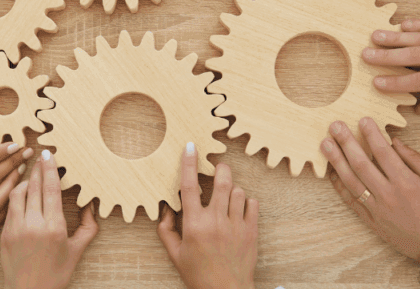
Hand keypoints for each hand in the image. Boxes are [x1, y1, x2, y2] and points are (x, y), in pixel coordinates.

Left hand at [1, 150, 98, 288]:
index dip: (51, 169)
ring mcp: (16, 228)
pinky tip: (20, 190)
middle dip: (38, 168)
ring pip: (18, 193)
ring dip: (25, 179)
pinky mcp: (3, 234)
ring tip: (31, 172)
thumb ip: (87, 227)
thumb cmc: (55, 275)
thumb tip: (90, 207)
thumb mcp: (76, 251)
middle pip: (35, 186)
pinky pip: (9, 206)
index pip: (51, 189)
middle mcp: (34, 224)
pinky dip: (15, 195)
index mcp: (54, 227)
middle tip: (40, 154)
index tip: (50, 154)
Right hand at [157, 143, 256, 288]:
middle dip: (219, 168)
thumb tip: (166, 208)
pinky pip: (252, 203)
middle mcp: (215, 220)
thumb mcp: (175, 253)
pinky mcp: (251, 231)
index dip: (189, 163)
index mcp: (194, 224)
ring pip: (238, 190)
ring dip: (232, 188)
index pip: (189, 185)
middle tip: (217, 167)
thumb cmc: (198, 274)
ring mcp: (235, 225)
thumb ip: (166, 229)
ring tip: (227, 196)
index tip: (191, 146)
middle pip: (221, 181)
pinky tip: (239, 208)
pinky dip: (246, 201)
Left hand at [321, 118, 419, 261]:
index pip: (383, 151)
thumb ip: (415, 159)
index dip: (371, 133)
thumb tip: (395, 141)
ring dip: (336, 161)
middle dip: (346, 142)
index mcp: (407, 182)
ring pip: (351, 181)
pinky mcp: (372, 221)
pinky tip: (332, 173)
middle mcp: (389, 194)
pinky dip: (340, 187)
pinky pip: (351, 201)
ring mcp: (378, 209)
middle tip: (335, 126)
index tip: (362, 119)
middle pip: (361, 163)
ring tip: (325, 145)